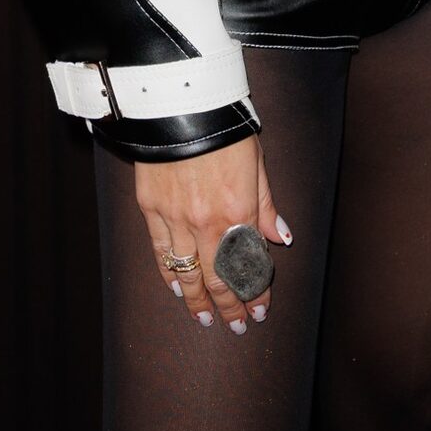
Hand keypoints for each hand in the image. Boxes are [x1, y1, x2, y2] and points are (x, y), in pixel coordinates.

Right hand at [135, 132, 290, 333]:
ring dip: (198, 300)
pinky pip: (161, 253)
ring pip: (188, 272)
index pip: (250, 265)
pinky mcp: (150, 209)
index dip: (256, 292)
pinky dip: (170, 275)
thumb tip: (280, 239)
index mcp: (238, 210)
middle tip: (238, 326)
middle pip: (219, 277)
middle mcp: (207, 223)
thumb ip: (266, 204)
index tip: (261, 309)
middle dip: (230, 306)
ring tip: (206, 319)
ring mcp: (175, 218)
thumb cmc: (226, 128)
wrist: (180, 104)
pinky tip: (177, 289)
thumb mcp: (256, 161)